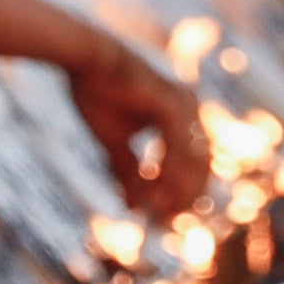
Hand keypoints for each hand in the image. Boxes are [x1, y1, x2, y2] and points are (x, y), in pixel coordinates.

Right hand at [70, 35, 209, 216]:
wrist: (83, 59)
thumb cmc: (98, 93)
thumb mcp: (115, 142)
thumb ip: (129, 172)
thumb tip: (134, 208)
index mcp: (181, 116)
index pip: (195, 164)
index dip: (183, 194)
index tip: (167, 219)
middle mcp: (189, 109)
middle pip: (200, 165)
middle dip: (185, 197)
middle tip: (167, 223)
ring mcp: (183, 104)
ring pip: (192, 158)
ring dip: (178, 189)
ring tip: (160, 212)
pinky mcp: (170, 102)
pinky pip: (176, 146)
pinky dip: (168, 171)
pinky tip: (155, 191)